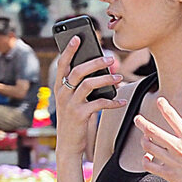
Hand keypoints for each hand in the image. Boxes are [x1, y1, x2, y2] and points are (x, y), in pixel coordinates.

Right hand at [54, 35, 124, 156]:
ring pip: (88, 84)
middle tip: (110, 58)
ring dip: (106, 79)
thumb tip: (100, 72)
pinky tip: (122, 101)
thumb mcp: (74, 101)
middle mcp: (62, 94)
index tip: (78, 37)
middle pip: (78, 71)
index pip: (62, 64)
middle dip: (95, 62)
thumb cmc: (75, 120)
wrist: (68, 145)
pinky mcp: (79, 115)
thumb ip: (81, 87)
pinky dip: (113, 102)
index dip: (69, 49)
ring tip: (119, 77)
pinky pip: (99, 103)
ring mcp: (70, 104)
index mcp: (59, 87)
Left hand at [134, 97, 181, 181]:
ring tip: (144, 139)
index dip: (164, 107)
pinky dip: (145, 161)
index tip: (160, 101)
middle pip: (152, 131)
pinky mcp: (169, 175)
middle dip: (142, 123)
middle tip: (138, 119)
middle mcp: (178, 148)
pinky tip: (147, 159)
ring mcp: (172, 161)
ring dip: (144, 141)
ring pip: (148, 147)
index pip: (173, 117)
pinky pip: (149, 166)